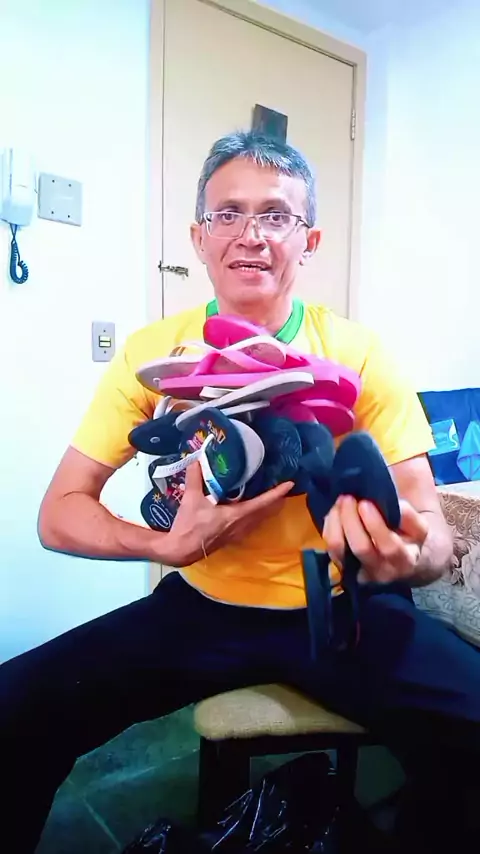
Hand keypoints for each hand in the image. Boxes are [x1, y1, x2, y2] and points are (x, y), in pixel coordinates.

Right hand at [162, 461, 293, 566]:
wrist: (181, 550)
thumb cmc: (189, 525)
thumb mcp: (191, 498)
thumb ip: (195, 478)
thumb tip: (197, 459)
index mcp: (236, 515)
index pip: (263, 502)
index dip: (277, 493)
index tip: (290, 485)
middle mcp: (242, 525)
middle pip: (266, 512)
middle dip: (277, 501)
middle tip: (285, 489)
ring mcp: (238, 533)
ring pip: (260, 519)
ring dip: (269, 509)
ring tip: (275, 499)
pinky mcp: (232, 537)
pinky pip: (252, 524)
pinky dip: (259, 516)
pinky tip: (256, 511)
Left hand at [323, 495, 429, 583]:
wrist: (400, 558)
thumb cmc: (409, 536)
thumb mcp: (418, 525)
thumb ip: (407, 515)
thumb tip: (391, 505)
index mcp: (405, 560)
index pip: (389, 547)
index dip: (375, 525)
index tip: (365, 503)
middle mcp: (381, 571)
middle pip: (361, 548)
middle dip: (351, 519)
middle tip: (349, 497)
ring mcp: (359, 572)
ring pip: (339, 549)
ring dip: (336, 521)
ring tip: (341, 500)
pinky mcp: (342, 566)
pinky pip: (329, 546)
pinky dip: (329, 526)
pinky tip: (336, 510)